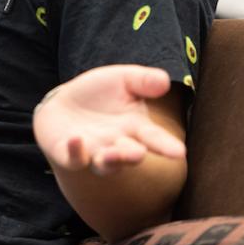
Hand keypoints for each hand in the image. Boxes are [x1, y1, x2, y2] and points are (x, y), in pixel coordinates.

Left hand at [33, 65, 184, 176]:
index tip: (179, 152)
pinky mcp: (67, 154)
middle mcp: (116, 145)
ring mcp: (92, 152)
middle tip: (138, 153)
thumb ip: (143, 81)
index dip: (165, 146)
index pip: (153, 138)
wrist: (64, 103)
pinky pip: (72, 158)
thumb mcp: (123, 80)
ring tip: (111, 153)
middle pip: (128, 155)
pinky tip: (76, 139)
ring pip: (104, 164)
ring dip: (109, 160)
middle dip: (132, 155)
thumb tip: (165, 80)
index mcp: (134, 128)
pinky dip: (75, 152)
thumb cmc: (100, 93)